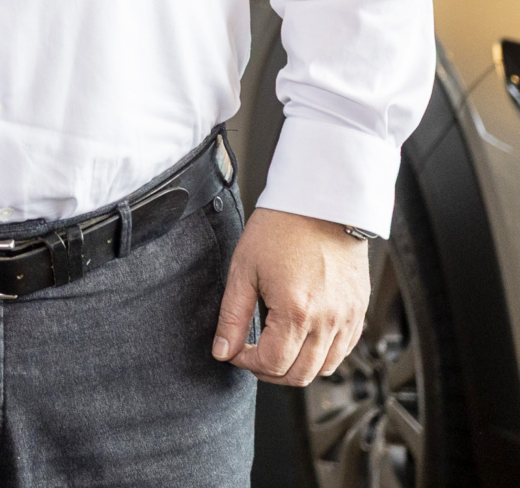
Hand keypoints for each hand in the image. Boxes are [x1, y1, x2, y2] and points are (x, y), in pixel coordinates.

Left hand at [213, 207, 371, 384]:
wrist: (321, 206)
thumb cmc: (280, 230)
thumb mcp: (243, 270)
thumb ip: (232, 317)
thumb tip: (222, 351)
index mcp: (297, 311)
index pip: (273, 364)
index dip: (247, 364)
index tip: (234, 351)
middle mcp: (329, 320)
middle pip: (300, 375)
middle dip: (270, 371)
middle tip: (251, 354)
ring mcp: (348, 318)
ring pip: (324, 368)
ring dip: (297, 367)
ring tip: (275, 347)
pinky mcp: (359, 312)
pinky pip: (343, 351)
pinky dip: (321, 354)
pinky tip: (300, 337)